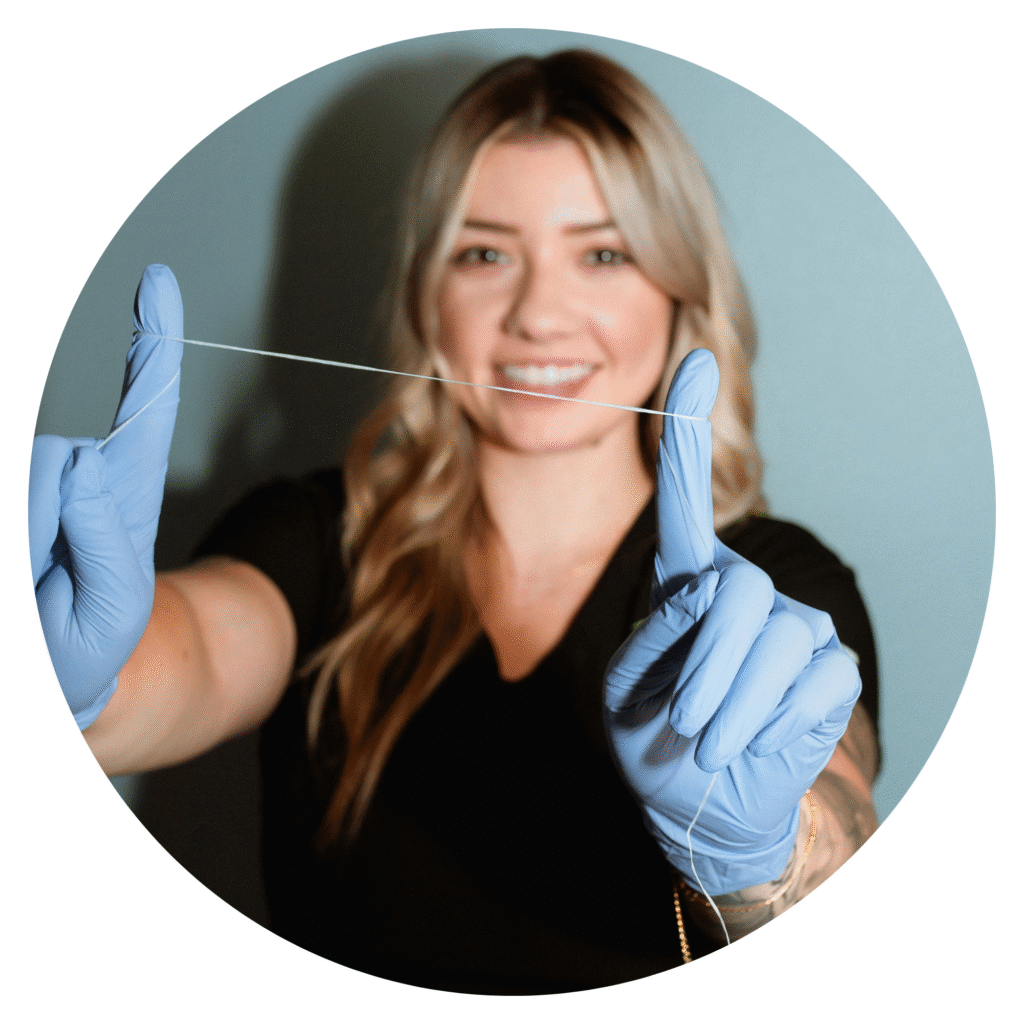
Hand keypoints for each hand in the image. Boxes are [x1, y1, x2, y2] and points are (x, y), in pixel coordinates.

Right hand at [30, 264, 183, 728]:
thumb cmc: (88, 647)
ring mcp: (34, 488)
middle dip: (40, 522)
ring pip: (21, 482)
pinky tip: (21, 569)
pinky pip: (10, 496)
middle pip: (50, 459)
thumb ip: (104, 538)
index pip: (146, 410)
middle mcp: (76, 477)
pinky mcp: (13, 499)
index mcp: (124, 495)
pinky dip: (15, 537)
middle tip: (41, 585)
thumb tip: (81, 458)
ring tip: (26, 586)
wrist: (46, 682)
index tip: (158, 284)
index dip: (153, 346)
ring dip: (20, 539)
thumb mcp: (113, 605)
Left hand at [604, 348, 860, 895]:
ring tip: (704, 742)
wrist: (704, 801)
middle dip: (704, 663)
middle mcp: (745, 589)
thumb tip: (714, 590)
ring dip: (731, 704)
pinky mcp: (832, 668)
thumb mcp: (629, 687)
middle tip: (681, 719)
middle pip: (736, 590)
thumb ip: (660, 633)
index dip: (687, 430)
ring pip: (776, 637)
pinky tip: (754, 740)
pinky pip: (812, 681)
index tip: (690, 359)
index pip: (686, 499)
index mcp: (686, 581)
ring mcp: (795, 625)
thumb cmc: (653, 736)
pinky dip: (771, 724)